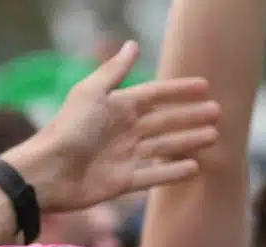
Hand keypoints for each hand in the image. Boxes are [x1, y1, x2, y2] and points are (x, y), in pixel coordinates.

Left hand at [3, 41, 219, 215]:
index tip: (204, 86)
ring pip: (164, 147)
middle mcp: (123, 130)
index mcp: (117, 106)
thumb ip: (114, 71)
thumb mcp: (91, 93)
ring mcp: (124, 157)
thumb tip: (133, 45)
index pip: (156, 95)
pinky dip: (173, 172)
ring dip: (188, 141)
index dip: (179, 91)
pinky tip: (194, 168)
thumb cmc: (67, 128)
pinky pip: (153, 176)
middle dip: (190, 116)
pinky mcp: (122, 182)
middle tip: (217, 113)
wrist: (48, 171)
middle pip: (164, 121)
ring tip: (213, 137)